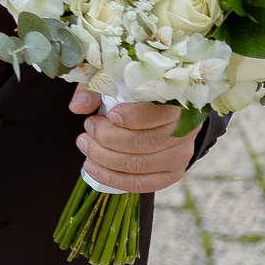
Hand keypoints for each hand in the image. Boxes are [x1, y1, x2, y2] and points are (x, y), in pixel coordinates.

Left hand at [70, 88, 196, 194]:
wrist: (165, 113)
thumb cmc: (137, 94)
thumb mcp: (116, 80)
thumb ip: (97, 89)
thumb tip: (78, 106)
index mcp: (178, 102)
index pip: (159, 113)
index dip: (132, 117)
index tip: (109, 114)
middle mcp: (185, 131)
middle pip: (144, 142)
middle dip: (107, 138)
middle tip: (88, 127)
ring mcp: (180, 155)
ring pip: (139, 165)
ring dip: (104, 158)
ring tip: (85, 145)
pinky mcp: (172, 173)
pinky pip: (142, 184)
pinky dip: (113, 179)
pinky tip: (93, 168)